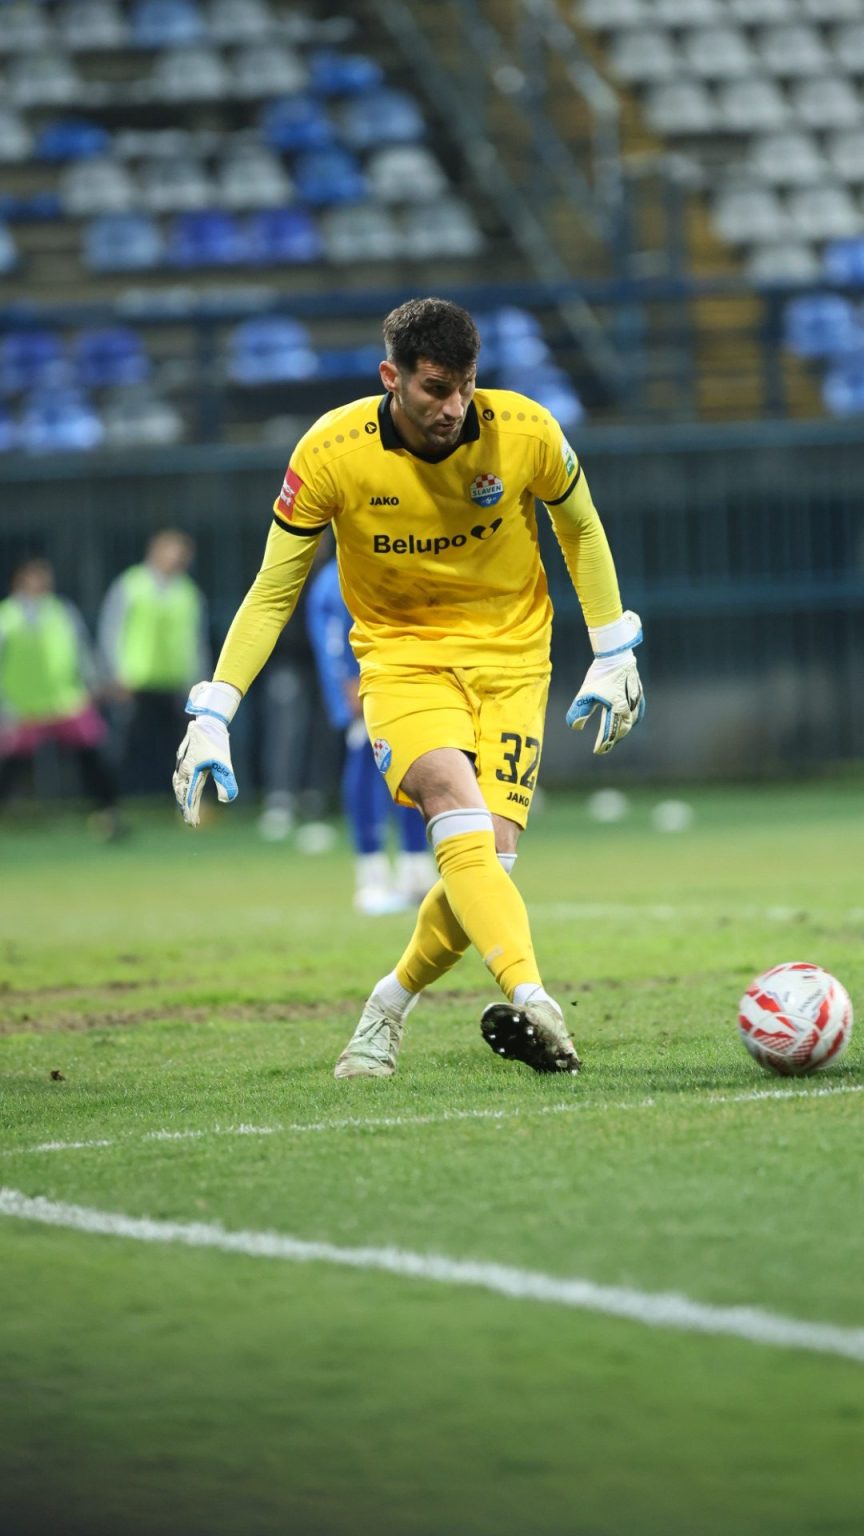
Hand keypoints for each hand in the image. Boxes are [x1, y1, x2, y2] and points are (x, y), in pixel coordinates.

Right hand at [172, 680, 240, 826]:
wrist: (208, 722)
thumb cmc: (216, 742)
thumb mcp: (224, 763)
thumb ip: (225, 781)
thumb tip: (227, 800)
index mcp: (191, 772)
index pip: (190, 797)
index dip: (192, 812)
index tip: (194, 824)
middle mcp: (184, 770)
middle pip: (182, 794)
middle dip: (187, 809)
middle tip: (192, 823)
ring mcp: (182, 765)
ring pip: (179, 786)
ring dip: (183, 799)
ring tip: (188, 810)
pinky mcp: (185, 760)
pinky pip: (179, 779)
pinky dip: (181, 789)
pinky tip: (184, 791)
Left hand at [566, 610, 644, 755]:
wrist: (616, 655)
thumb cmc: (599, 674)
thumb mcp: (585, 693)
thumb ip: (579, 710)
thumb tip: (575, 727)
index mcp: (617, 709)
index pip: (610, 732)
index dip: (604, 743)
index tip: (598, 751)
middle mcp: (629, 707)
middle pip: (623, 729)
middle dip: (614, 739)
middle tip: (606, 746)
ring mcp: (635, 700)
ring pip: (632, 721)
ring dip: (624, 730)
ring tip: (617, 736)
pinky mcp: (638, 692)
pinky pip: (639, 711)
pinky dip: (634, 719)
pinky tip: (631, 719)